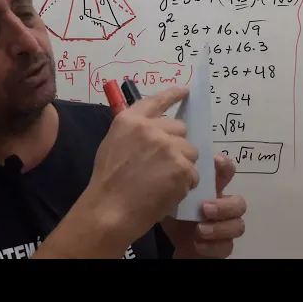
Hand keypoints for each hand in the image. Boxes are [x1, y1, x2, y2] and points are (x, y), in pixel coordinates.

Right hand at [86, 85, 199, 246]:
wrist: (110, 210)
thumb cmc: (107, 182)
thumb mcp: (113, 144)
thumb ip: (135, 131)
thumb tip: (154, 128)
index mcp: (130, 120)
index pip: (157, 100)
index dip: (173, 94)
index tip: (185, 91)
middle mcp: (150, 128)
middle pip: (180, 129)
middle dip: (176, 144)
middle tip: (163, 164)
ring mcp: (168, 147)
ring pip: (191, 151)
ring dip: (183, 165)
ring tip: (164, 181)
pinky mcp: (182, 167)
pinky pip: (194, 172)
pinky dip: (186, 183)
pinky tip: (168, 191)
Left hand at [161, 154, 246, 258]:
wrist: (176, 242)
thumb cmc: (177, 214)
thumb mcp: (172, 196)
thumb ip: (177, 182)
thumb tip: (172, 162)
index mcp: (213, 190)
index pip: (226, 173)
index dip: (225, 166)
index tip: (216, 162)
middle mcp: (224, 207)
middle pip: (239, 203)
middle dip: (224, 206)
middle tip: (204, 208)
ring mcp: (226, 227)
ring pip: (238, 226)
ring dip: (219, 228)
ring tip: (199, 230)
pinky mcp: (223, 247)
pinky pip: (227, 247)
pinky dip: (213, 246)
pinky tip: (198, 244)